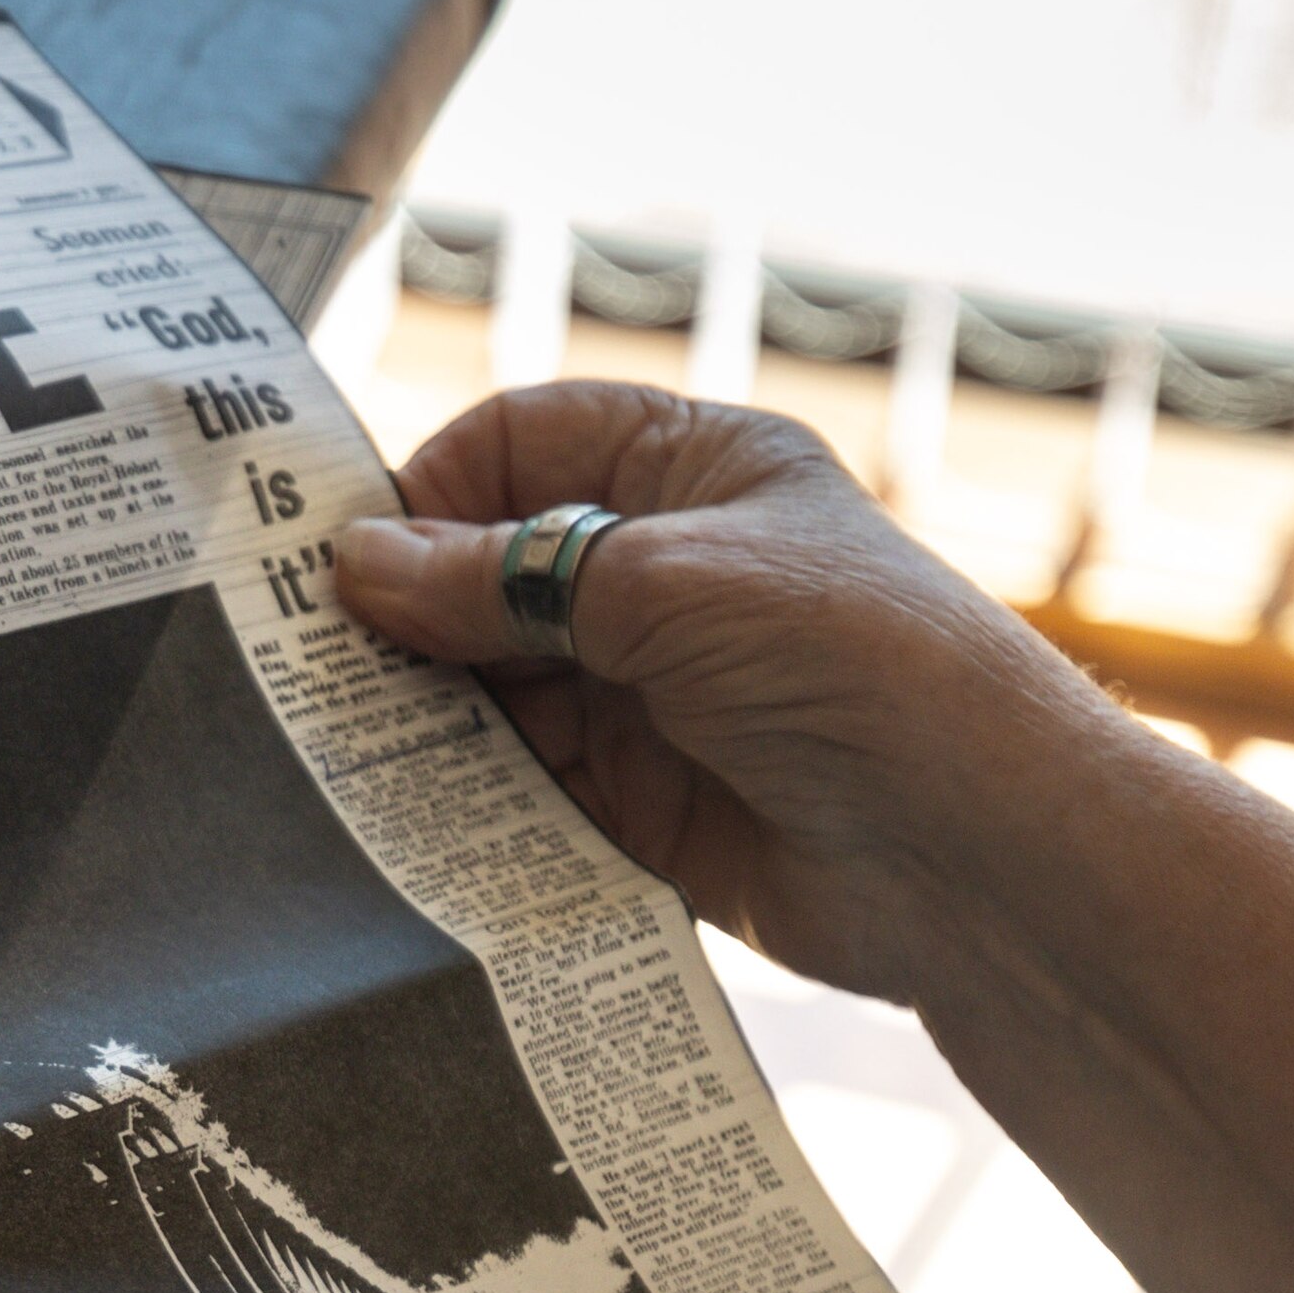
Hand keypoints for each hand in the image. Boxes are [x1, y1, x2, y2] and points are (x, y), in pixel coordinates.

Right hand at [330, 382, 1181, 1008]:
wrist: (973, 848)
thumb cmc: (856, 665)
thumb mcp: (664, 585)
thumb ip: (502, 578)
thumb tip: (359, 569)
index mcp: (690, 475)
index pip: (521, 444)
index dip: (434, 492)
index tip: (352, 563)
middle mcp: (663, 577)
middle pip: (489, 576)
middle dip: (411, 621)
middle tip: (320, 673)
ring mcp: (649, 696)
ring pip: (493, 692)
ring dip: (428, 720)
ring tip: (350, 751)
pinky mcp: (641, 808)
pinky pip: (522, 792)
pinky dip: (464, 804)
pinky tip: (408, 817)